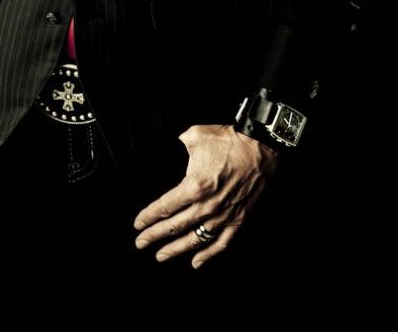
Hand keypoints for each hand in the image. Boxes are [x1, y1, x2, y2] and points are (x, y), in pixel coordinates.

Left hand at [133, 122, 278, 268]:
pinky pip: (221, 243)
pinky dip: (208, 255)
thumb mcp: (195, 135)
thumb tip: (172, 146)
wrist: (259, 147)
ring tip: (161, 256)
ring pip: (195, 239)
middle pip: (175, 226)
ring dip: (176, 249)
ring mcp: (223, 215)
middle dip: (154, 236)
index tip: (137, 225)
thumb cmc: (227, 140)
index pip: (164, 207)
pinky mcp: (238, 219)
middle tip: (140, 244)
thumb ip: (179, 144)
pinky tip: (195, 262)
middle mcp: (207, 205)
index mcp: (194, 186)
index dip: (148, 217)